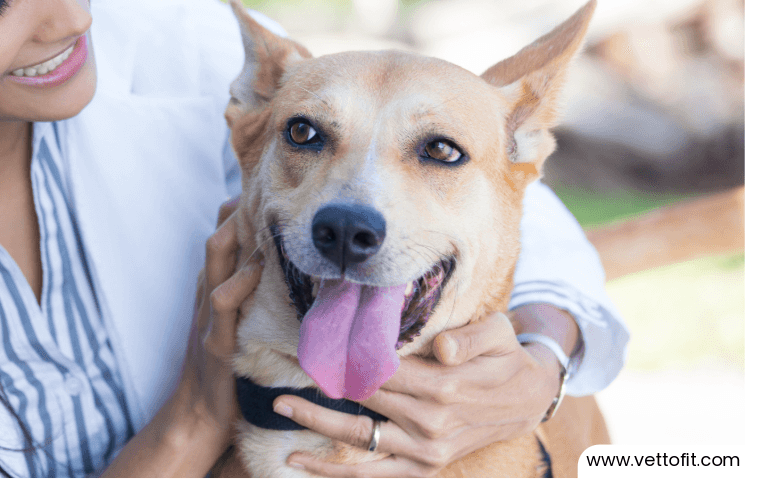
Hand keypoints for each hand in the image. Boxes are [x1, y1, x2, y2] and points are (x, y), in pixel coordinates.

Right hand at [179, 196, 262, 441]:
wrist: (201, 413)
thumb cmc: (228, 368)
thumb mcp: (237, 323)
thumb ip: (251, 296)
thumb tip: (288, 273)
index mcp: (214, 285)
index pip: (222, 231)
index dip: (241, 208)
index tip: (272, 195)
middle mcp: (207, 289)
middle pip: (219, 232)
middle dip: (241, 208)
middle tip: (273, 194)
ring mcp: (207, 311)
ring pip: (215, 253)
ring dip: (239, 231)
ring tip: (266, 218)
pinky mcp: (215, 338)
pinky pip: (223, 299)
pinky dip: (240, 281)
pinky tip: (258, 269)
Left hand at [276, 311, 564, 476]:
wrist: (529, 398)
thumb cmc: (506, 357)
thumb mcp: (498, 334)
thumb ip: (470, 338)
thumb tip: (441, 345)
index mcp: (445, 386)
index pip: (380, 370)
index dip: (344, 357)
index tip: (312, 345)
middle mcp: (431, 423)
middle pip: (362, 400)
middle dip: (321, 384)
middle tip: (287, 365)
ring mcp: (426, 450)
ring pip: (359, 440)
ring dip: (317, 424)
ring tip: (280, 408)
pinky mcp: (425, 467)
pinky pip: (373, 474)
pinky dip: (335, 472)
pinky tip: (301, 464)